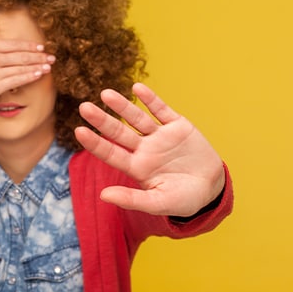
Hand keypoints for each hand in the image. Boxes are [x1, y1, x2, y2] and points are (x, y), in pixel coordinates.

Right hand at [0, 23, 54, 110]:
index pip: (13, 44)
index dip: (29, 45)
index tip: (40, 47)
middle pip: (21, 55)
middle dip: (39, 56)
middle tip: (51, 57)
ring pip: (22, 67)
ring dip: (38, 66)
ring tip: (48, 66)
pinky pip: (18, 79)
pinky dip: (30, 76)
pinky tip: (38, 74)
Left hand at [74, 83, 225, 216]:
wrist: (213, 189)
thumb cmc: (183, 200)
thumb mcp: (159, 203)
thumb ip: (132, 200)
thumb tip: (103, 196)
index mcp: (136, 167)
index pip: (110, 153)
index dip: (95, 143)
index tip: (79, 131)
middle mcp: (144, 149)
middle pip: (119, 132)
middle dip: (102, 120)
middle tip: (84, 107)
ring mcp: (160, 136)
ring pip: (137, 118)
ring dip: (123, 106)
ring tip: (106, 94)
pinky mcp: (178, 126)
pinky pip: (162, 110)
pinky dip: (151, 99)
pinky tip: (138, 88)